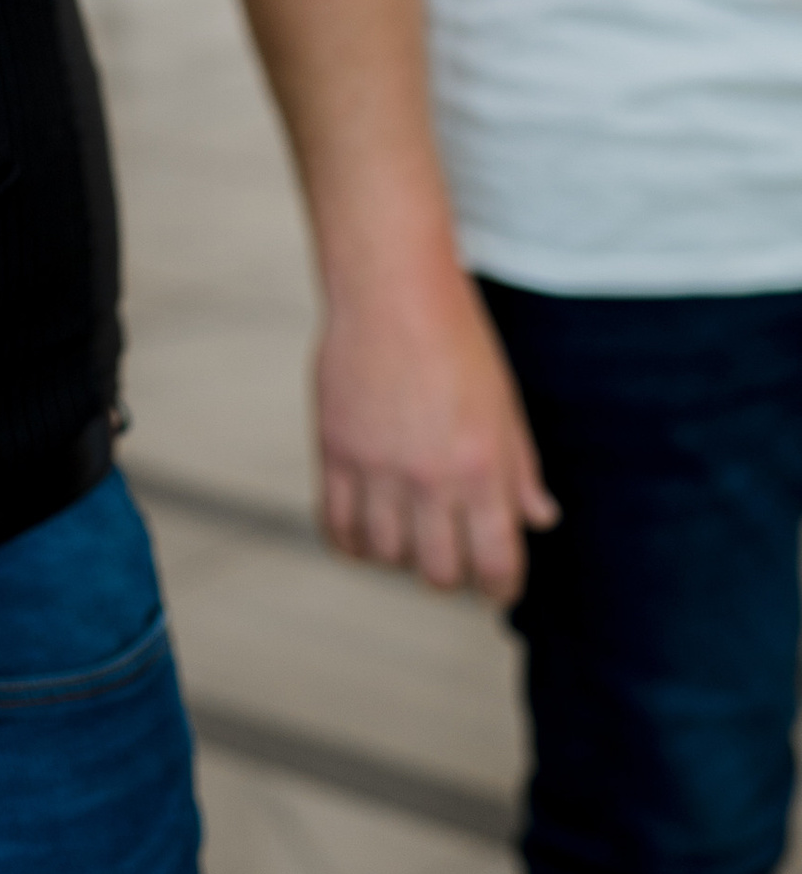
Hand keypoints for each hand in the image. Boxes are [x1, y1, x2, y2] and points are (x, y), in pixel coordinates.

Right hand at [317, 253, 557, 602]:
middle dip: (449, 576)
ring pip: (385, 555)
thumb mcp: (504, 406)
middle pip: (438, 572)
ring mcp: (378, 467)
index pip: (496, 563)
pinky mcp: (335, 451)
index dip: (500, 586)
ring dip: (398, 557)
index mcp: (483, 468)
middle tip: (449, 559)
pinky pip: (335, 525)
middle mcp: (431, 477)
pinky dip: (350, 541)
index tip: (497, 586)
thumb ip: (520, 470)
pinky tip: (363, 530)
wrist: (392, 287)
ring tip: (405, 537)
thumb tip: (539, 518)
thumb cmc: (456, 338)